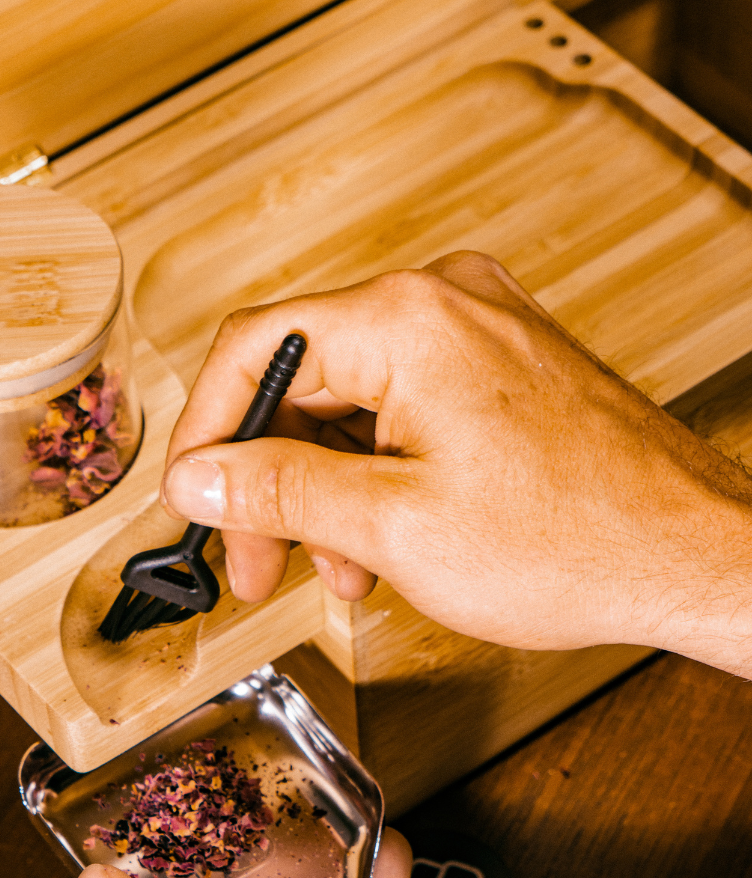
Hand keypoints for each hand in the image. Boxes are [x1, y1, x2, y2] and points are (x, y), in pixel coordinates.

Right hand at [160, 252, 751, 672]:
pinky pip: (395, 409)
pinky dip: (371, 473)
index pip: (256, 348)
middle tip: (255, 555)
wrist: (692, 557)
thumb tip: (199, 479)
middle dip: (267, 477)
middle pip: (299, 378)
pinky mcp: (490, 366)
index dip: (207, 432)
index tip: (193, 497)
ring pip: (346, 402)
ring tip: (335, 564)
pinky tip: (377, 538)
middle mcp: (439, 304)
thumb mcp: (395, 526)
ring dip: (322, 486)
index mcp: (407, 320)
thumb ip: (278, 492)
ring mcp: (470, 331)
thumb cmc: (579, 539)